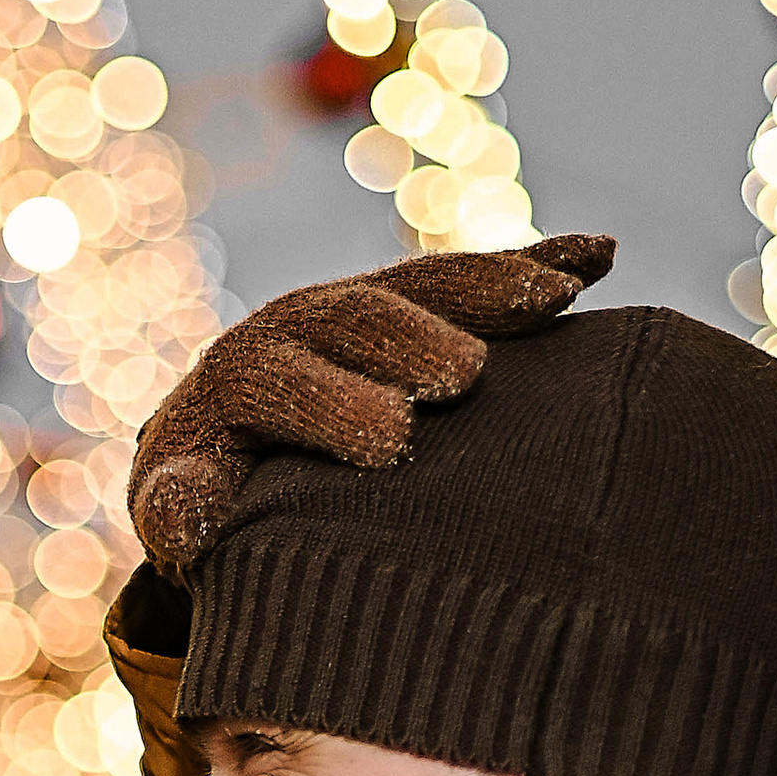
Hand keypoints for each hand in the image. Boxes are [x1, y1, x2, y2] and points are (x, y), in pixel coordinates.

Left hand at [128, 234, 615, 575]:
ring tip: (557, 296)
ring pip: (428, 286)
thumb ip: (176, 513)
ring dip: (493, 286)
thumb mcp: (180, 513)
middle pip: (357, 318)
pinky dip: (539, 262)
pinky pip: (479, 279)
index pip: (275, 378)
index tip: (389, 437)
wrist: (233, 452)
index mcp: (238, 378)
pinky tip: (600, 258)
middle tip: (464, 378)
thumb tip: (187, 516)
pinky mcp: (421, 306)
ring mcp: (367, 307)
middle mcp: (300, 324)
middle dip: (412, 340)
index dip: (329, 400)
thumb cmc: (214, 501)